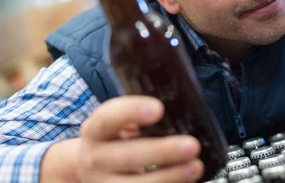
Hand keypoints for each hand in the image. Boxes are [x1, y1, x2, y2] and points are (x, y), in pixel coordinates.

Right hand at [76, 96, 202, 181]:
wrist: (89, 168)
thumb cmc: (114, 138)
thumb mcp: (117, 123)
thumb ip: (138, 115)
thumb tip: (179, 108)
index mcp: (95, 131)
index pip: (107, 118)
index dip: (131, 112)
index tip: (158, 109)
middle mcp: (95, 159)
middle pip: (128, 156)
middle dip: (162, 152)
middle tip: (192, 145)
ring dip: (170, 176)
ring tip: (195, 167)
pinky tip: (185, 181)